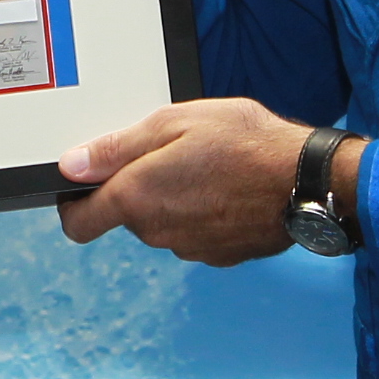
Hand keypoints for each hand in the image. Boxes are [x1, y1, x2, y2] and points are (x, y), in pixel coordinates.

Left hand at [54, 98, 315, 267]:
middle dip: (138, 187)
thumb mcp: (173, 123)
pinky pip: (195, 232)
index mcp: (136, 200)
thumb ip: (117, 148)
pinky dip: (202, 213)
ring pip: (163, 223)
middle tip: (169, 151)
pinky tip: (226, 186)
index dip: (74, 203)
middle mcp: (157, 233)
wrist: (307, 180)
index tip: (86, 183)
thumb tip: (71, 166)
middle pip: (127, 216)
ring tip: (205, 164)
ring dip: (173, 199)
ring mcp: (190, 248)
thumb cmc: (245, 143)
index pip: (78, 223)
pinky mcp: (219, 255)